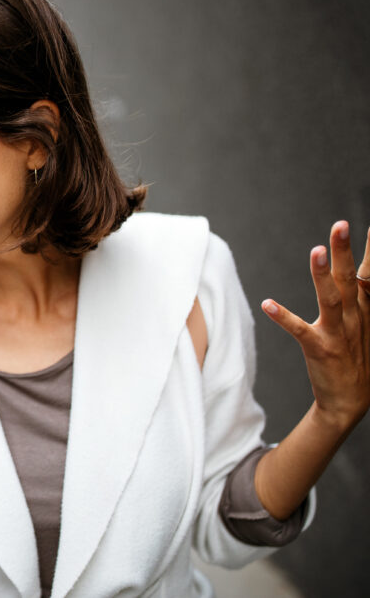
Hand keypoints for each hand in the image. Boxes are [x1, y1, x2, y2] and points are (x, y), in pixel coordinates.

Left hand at [262, 221, 369, 433]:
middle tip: (341, 224)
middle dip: (346, 251)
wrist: (349, 402)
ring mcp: (338, 333)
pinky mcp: (319, 349)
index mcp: (367, 311)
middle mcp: (356, 318)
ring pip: (331, 299)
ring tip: (315, 251)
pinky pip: (299, 331)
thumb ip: (363, 297)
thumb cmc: (357, 358)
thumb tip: (362, 273)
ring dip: (322, 275)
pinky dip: (284, 317)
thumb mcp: (367, 325)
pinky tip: (267, 303)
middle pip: (351, 279)